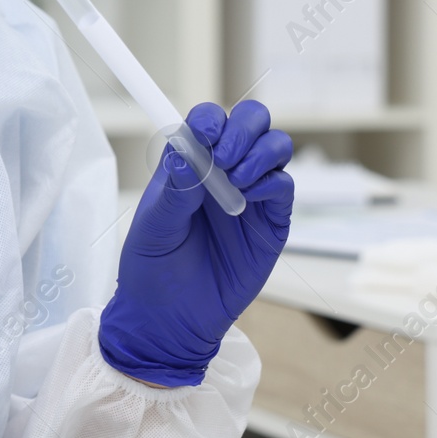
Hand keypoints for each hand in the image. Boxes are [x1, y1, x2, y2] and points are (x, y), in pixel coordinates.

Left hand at [99, 100, 293, 386]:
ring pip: (275, 146)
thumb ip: (176, 189)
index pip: (208, 120)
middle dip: (244, 128)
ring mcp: (251, 194)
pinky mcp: (272, 222)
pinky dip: (271, 183)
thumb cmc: (152, 267)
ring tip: (236, 180)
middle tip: (224, 156)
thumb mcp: (154, 225)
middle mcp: (224, 170)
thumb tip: (190, 152)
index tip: (205, 134)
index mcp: (190, 162)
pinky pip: (284, 187)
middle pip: (250, 122)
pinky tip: (247, 200)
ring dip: (260, 153)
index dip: (210, 119)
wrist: (170, 319)